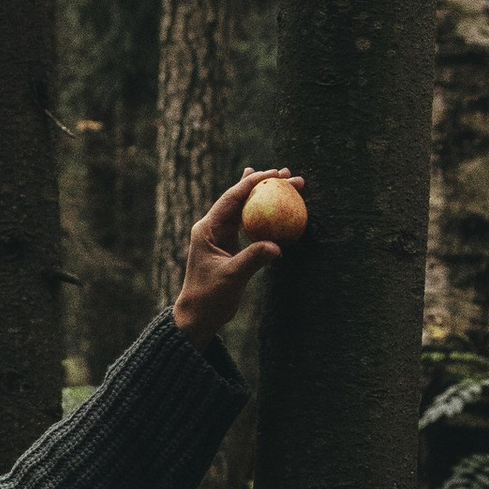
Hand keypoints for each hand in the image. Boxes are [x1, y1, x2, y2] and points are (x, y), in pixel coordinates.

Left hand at [171, 168, 301, 348]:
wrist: (199, 315)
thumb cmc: (209, 296)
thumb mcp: (231, 276)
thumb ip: (253, 259)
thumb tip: (278, 247)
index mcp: (208, 228)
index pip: (232, 198)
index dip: (253, 182)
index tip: (275, 173)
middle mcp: (214, 227)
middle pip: (242, 198)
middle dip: (265, 184)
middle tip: (290, 175)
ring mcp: (222, 235)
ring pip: (248, 209)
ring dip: (268, 198)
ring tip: (290, 184)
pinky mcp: (230, 245)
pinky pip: (251, 225)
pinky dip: (266, 217)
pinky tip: (281, 209)